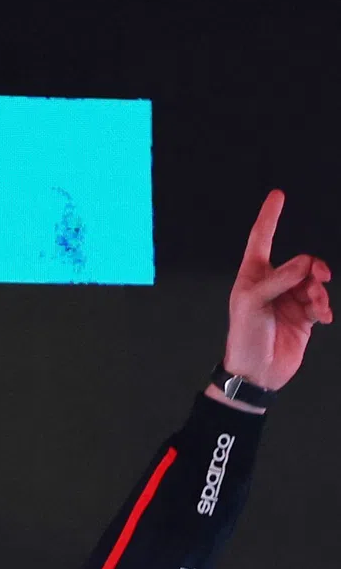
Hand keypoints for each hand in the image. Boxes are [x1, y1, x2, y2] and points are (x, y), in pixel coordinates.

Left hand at [224, 190, 330, 391]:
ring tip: (316, 306)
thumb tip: (304, 263)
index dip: (270, 217)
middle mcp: (272, 285)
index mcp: (252, 277)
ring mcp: (289, 300)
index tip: (278, 195)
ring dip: (319, 290)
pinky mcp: (304, 316)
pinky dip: (324, 306)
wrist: (256, 373)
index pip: (261, 239)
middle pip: (301, 262)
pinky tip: (322, 317)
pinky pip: (320, 301)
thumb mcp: (252, 304)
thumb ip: (278, 280)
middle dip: (312, 268)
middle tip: (317, 278)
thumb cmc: (245, 338)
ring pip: (314, 281)